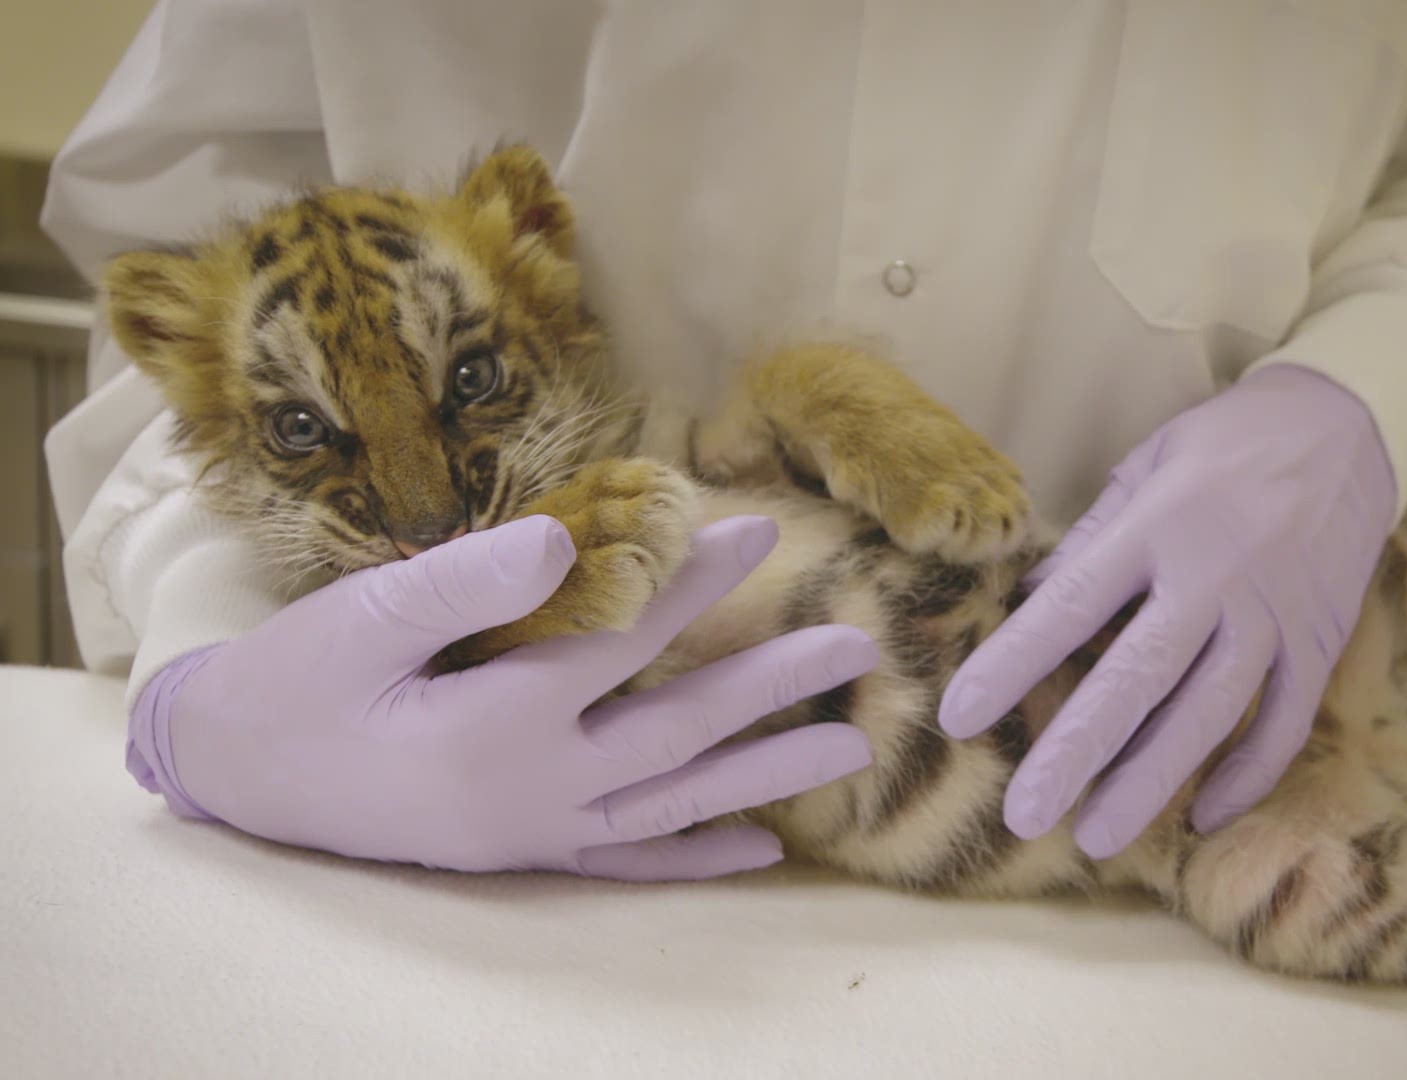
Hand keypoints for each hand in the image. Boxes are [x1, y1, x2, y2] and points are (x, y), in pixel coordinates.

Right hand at [128, 515, 876, 879]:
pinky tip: (765, 852)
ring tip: (850, 748)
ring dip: (766, 774)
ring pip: (677, 802)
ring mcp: (537, 830)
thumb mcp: (363, 617)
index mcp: (498, 722)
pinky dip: (697, 858)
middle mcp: (535, 788)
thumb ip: (468, 582)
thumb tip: (565, 539)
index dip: (696, 580)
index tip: (761, 532)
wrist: (234, 772)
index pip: (626, 639)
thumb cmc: (294, 684)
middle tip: (856, 646)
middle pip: (680, 730)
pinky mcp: (525, 852)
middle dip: (771, 684)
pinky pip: (630, 865)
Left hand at [938, 364, 1395, 857]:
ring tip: (1097, 837)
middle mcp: (1217, 574)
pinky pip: (1285, 722)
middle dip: (1078, 751)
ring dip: (1152, 781)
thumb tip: (1029, 601)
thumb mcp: (1146, 467)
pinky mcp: (1321, 641)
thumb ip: (1092, 540)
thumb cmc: (1226, 447)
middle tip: (1026, 815)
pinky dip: (1248, 775)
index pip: (1071, 604)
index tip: (959, 716)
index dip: (1013, 663)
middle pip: (1140, 677)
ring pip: (1211, 713)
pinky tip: (1203, 815)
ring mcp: (1276, 612)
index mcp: (1159, 524)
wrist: (1348, 426)